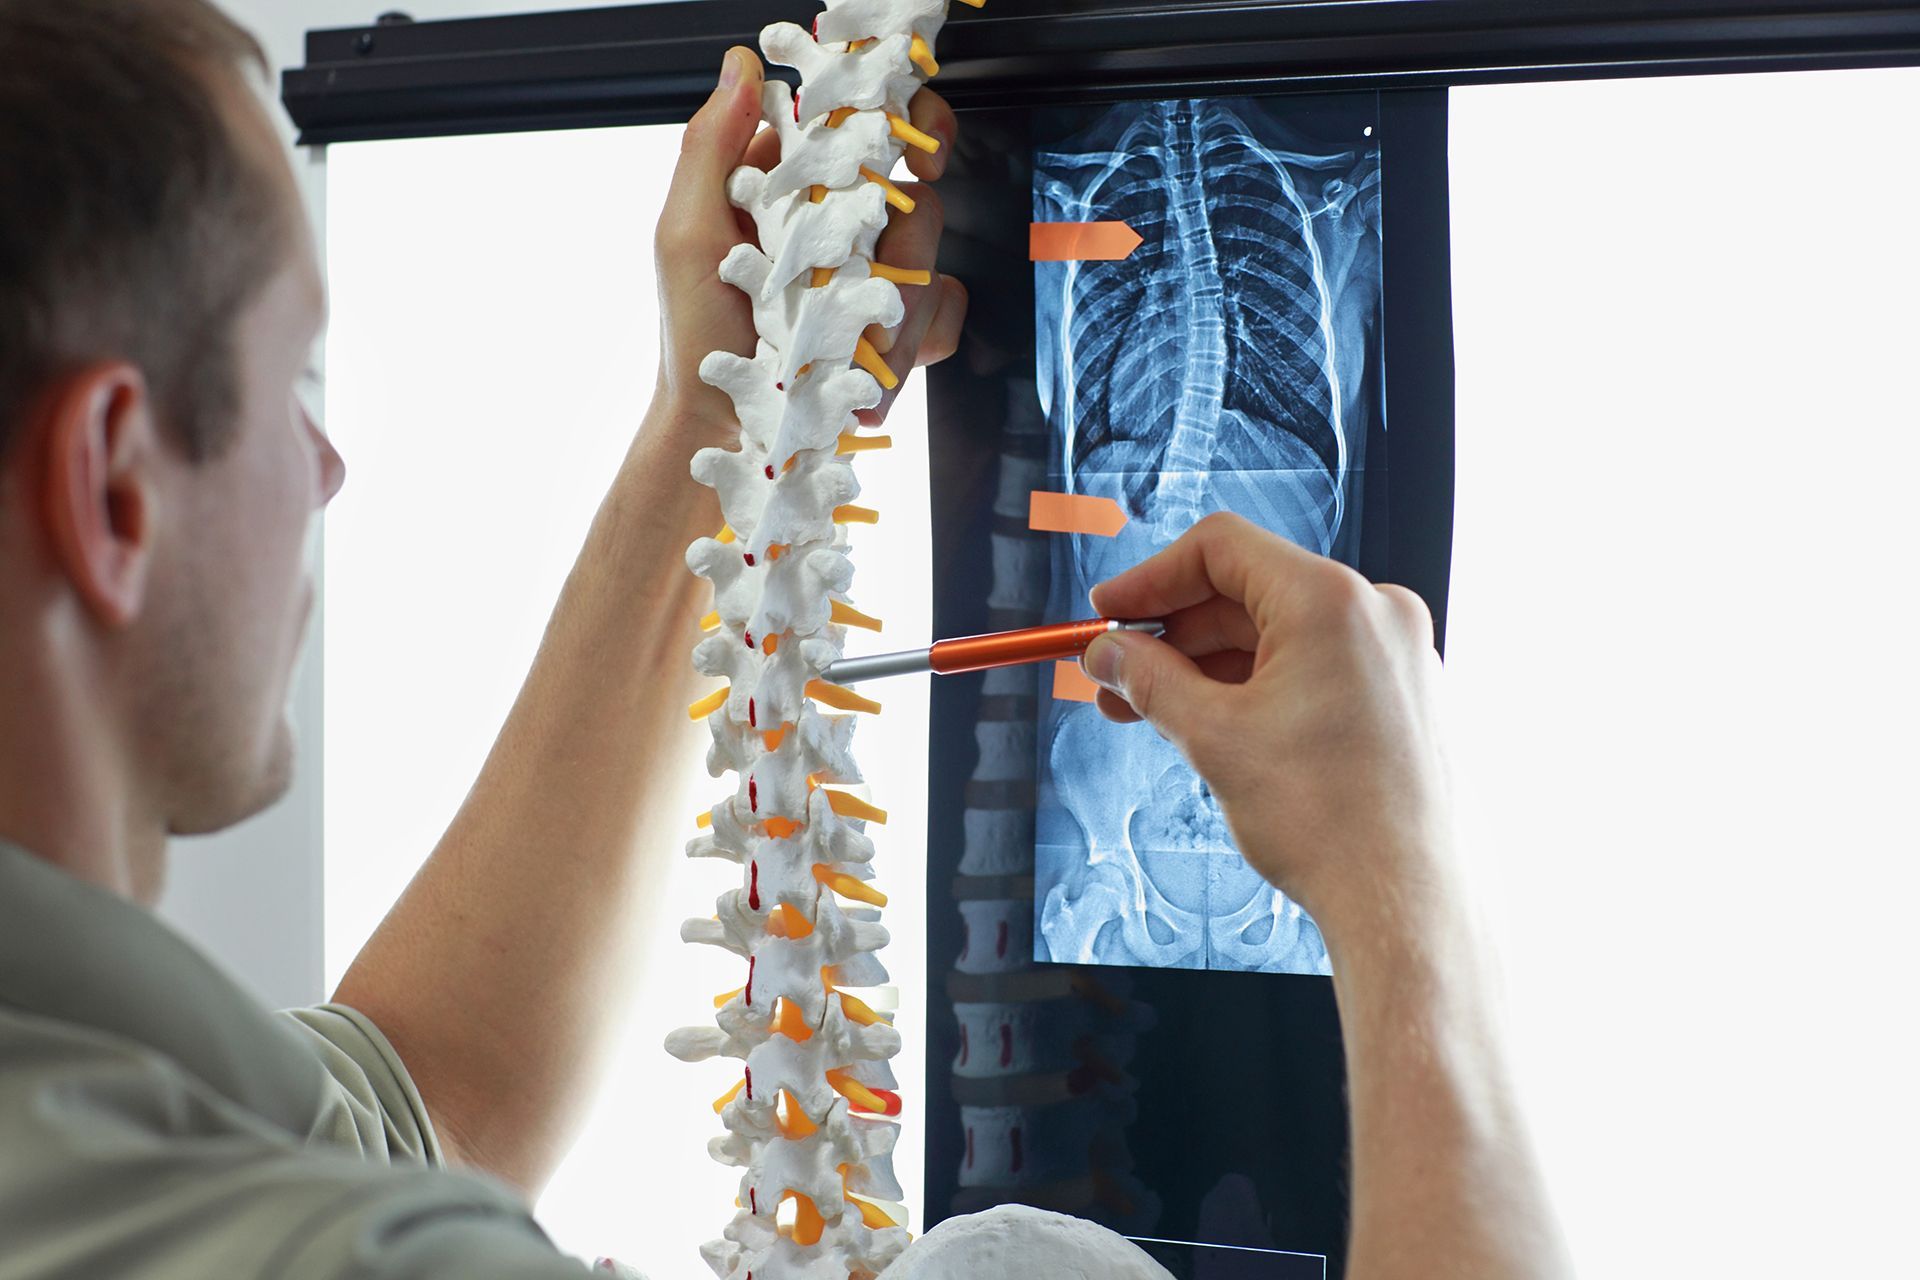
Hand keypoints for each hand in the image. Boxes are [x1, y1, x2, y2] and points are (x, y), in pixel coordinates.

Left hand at [651, 47, 968, 443]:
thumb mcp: (684, 236)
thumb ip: (711, 147)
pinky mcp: (895, 328)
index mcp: (790, 187)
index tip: (918, 154)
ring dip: (899, 312)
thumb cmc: (695, 335)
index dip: (905, 122)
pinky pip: (943, 316)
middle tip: (884, 266)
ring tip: (855, 351)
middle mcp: (838, 225)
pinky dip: (915, 345)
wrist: (725, 429)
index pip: (859, 126)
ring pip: (931, 260)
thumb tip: (743, 64)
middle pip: (913, 194)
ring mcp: (871, 277)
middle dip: (907, 234)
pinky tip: (872, 375)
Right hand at [1080, 513, 1453, 935]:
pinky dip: (1257, 686)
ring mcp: (1394, 654)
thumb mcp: (1213, 738)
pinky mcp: (1399, 695)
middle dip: (1172, 634)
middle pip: (1247, 591)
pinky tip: (1211, 726)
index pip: (1220, 548)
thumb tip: (1108, 654)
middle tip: (1116, 675)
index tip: (1107, 610)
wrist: (1403, 899)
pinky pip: (1312, 666)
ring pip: (1277, 634)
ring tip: (1151, 712)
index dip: (1150, 579)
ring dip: (1208, 666)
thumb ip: (1149, 681)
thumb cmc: (1331, 822)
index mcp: (1330, 601)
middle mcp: (1373, 612)